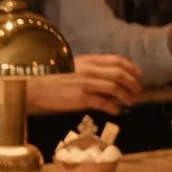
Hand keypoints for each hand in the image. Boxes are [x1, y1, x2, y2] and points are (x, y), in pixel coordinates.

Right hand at [19, 58, 142, 114]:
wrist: (34, 85)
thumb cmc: (51, 77)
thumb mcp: (72, 66)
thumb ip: (88, 67)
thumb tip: (103, 74)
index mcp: (88, 60)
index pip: (116, 60)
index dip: (130, 67)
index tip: (137, 74)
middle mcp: (89, 70)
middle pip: (119, 74)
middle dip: (132, 82)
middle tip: (137, 90)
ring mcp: (86, 84)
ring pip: (114, 88)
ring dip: (126, 96)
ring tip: (130, 101)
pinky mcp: (81, 98)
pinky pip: (103, 103)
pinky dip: (113, 107)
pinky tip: (117, 111)